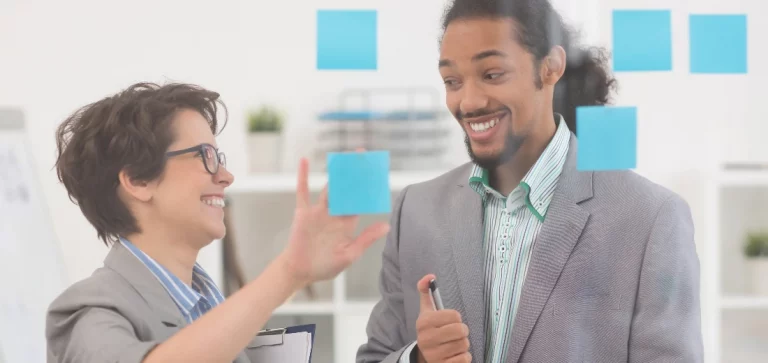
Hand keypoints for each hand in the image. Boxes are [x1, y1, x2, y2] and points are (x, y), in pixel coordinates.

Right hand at [278, 157, 389, 285]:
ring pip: (329, 187)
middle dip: (354, 174)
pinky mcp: (303, 213)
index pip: (360, 201)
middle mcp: (334, 214)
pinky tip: (304, 160)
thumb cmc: (325, 266)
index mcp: (347, 223)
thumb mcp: (350, 254)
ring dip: (335, 172)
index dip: (368, 188)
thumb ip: (367, 239)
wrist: (301, 272)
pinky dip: (303, 176)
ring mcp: (318, 211)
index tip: (376, 173)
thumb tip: (387, 226)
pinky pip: (303, 191)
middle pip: (346, 189)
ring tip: (343, 156)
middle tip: (362, 155)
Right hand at [415, 274, 470, 362]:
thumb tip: (430, 276)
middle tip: (456, 333)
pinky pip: (465, 359)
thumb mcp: (426, 311)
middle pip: (461, 330)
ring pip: (464, 345)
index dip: (456, 318)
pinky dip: (464, 357)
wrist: (423, 356)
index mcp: (424, 322)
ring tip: (454, 344)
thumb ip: (426, 292)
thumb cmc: (430, 330)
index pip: (455, 315)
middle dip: (462, 331)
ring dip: (463, 344)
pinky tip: (455, 355)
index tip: (450, 321)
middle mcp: (427, 339)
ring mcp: (434, 355)